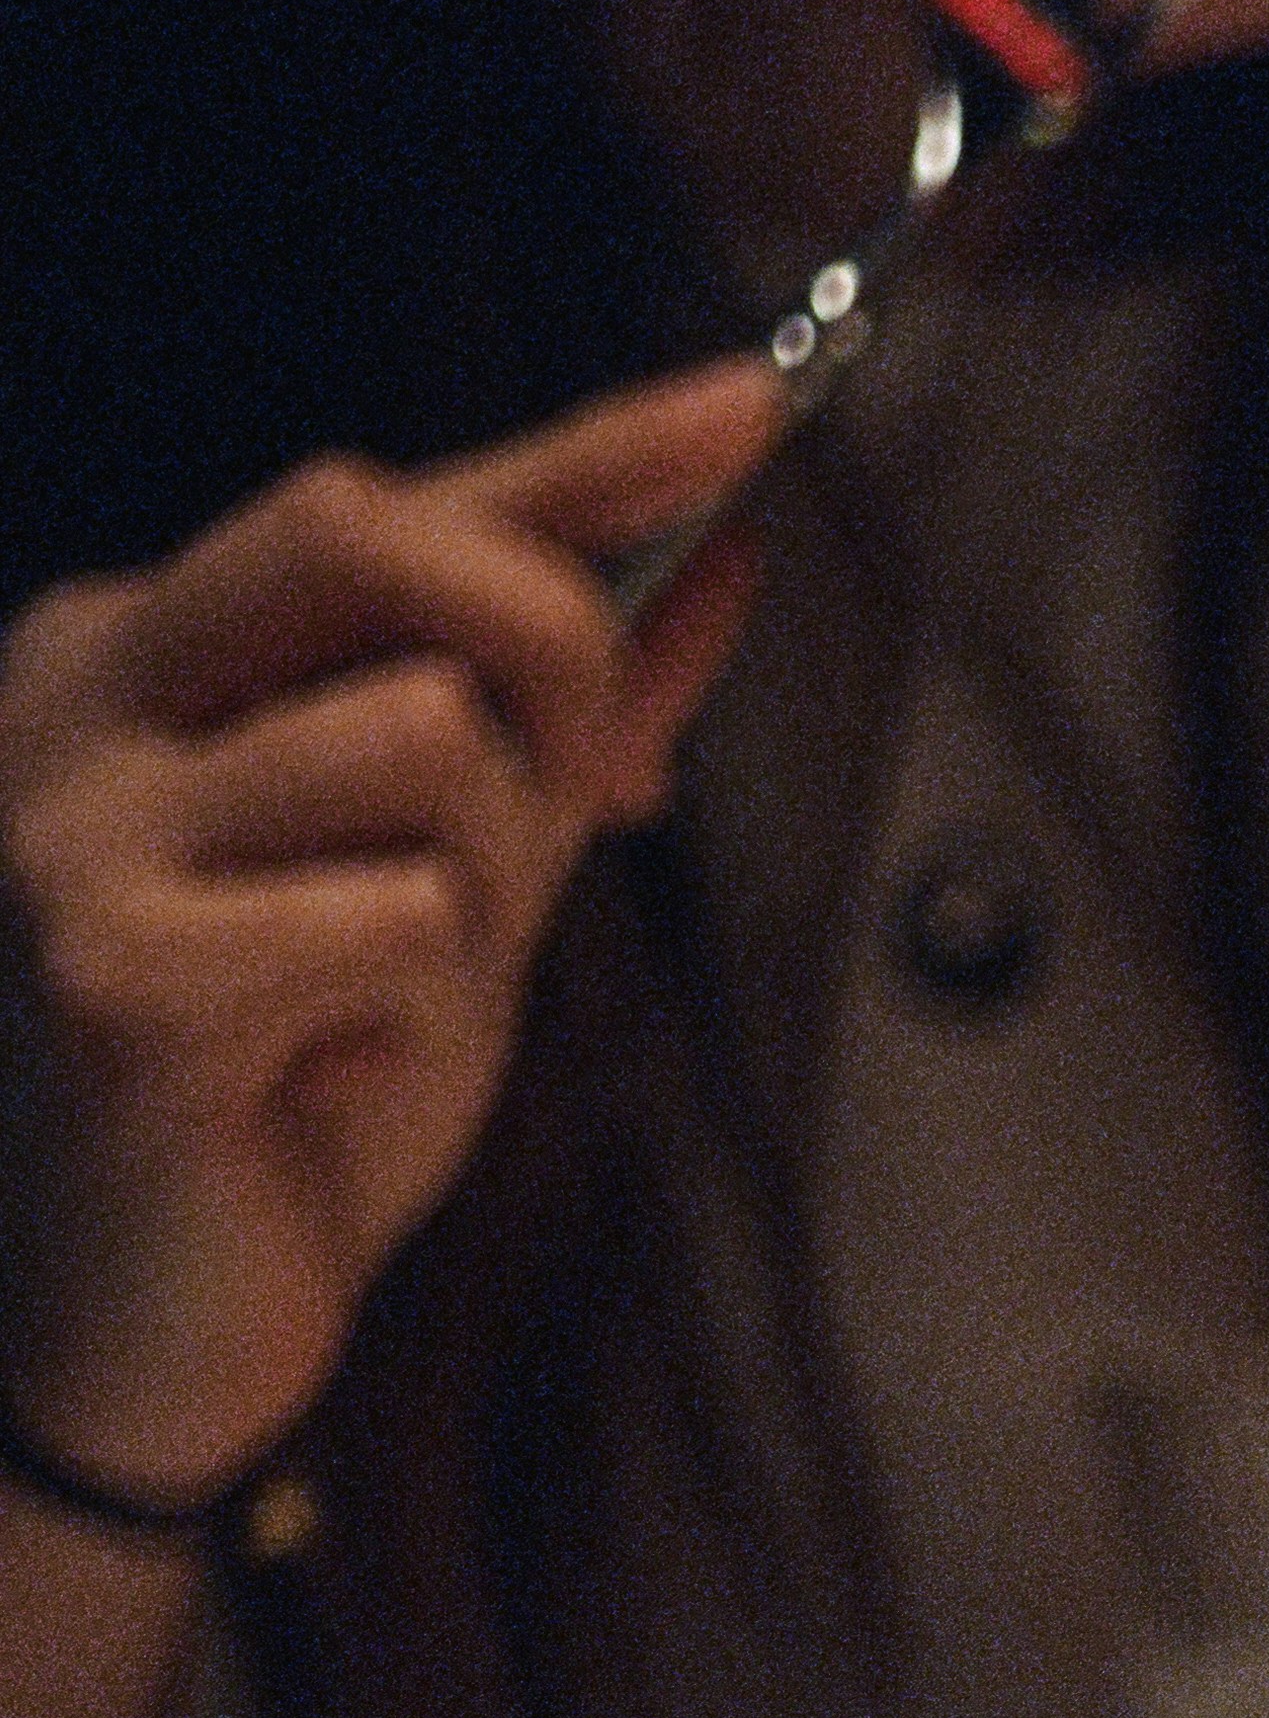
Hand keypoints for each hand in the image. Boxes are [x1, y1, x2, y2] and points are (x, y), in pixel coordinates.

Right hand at [0, 362, 781, 1514]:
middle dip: (553, 639)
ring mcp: (67, 820)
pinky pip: (400, 911)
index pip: (396, 497)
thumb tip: (716, 561)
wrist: (166, 1313)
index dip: (588, 450)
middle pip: (370, 528)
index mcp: (154, 646)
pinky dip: (428, 1002)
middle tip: (603, 792)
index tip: (752, 404)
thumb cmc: (304, 1083)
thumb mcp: (477, 872)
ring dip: (484, 887)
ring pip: (422, 740)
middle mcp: (77, 693)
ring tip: (392, 991)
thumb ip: (580, 719)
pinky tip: (333, 1068)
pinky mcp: (108, 966)